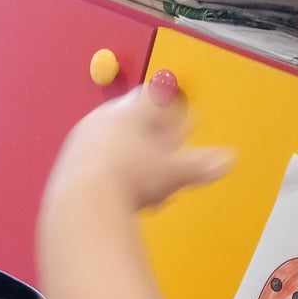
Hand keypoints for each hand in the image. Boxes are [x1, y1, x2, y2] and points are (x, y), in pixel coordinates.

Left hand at [44, 86, 232, 213]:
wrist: (83, 202)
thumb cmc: (131, 180)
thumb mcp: (173, 172)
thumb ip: (200, 165)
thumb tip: (229, 160)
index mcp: (130, 110)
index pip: (154, 96)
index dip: (171, 105)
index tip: (181, 115)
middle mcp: (104, 118)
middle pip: (132, 117)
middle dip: (151, 131)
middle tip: (164, 141)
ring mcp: (83, 140)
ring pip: (113, 140)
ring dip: (130, 153)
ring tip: (144, 172)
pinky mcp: (68, 164)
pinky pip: (95, 162)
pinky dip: (112, 172)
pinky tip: (121, 191)